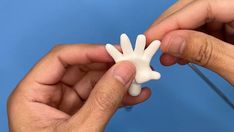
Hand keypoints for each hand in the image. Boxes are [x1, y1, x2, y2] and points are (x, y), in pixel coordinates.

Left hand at [7, 44, 150, 131]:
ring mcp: (64, 104)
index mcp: (31, 94)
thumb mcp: (80, 131)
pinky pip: (100, 98)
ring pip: (94, 83)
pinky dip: (118, 97)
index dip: (88, 51)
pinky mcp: (79, 114)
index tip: (114, 51)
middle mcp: (47, 95)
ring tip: (139, 80)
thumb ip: (103, 100)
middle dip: (108, 66)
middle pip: (79, 68)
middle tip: (132, 63)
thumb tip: (125, 71)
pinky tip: (136, 95)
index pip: (60, 58)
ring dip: (117, 81)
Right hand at [145, 0, 233, 84]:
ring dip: (178, 38)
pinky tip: (181, 56)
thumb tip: (170, 42)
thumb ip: (205, 51)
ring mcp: (233, 18)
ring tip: (166, 56)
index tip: (152, 37)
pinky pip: (204, 31)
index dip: (173, 21)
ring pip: (197, 19)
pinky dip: (189, 44)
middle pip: (195, 8)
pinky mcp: (231, 29)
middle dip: (171, 27)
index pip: (202, 5)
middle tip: (154, 44)